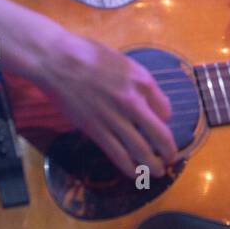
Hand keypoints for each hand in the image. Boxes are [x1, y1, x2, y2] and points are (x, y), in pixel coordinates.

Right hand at [29, 31, 176, 177]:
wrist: (59, 61)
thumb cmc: (89, 55)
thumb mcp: (124, 62)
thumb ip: (139, 81)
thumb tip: (151, 103)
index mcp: (142, 81)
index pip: (165, 110)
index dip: (165, 121)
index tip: (160, 125)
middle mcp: (133, 101)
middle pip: (160, 135)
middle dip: (168, 151)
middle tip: (170, 158)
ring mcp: (114, 117)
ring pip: (140, 149)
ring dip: (152, 165)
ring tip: (157, 172)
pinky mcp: (95, 129)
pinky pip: (117, 153)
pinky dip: (128, 167)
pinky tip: (134, 173)